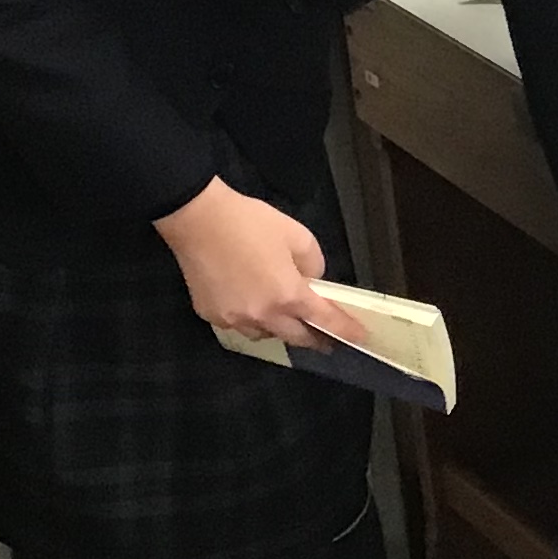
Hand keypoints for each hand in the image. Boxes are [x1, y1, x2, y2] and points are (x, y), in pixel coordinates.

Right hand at [156, 179, 368, 346]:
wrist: (198, 219)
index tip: (359, 337)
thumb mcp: (297, 236)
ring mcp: (233, 319)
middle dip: (314, 339)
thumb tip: (311, 282)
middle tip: (326, 338)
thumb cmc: (250, 223)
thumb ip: (313, 264)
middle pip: (296, 339)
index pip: (325, 321)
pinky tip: (251, 303)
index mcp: (288, 296)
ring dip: (280, 329)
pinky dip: (251, 319)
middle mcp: (262, 315)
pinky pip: (239, 325)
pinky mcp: (211, 315)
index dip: (346, 330)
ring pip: (265, 335)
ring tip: (285, 317)